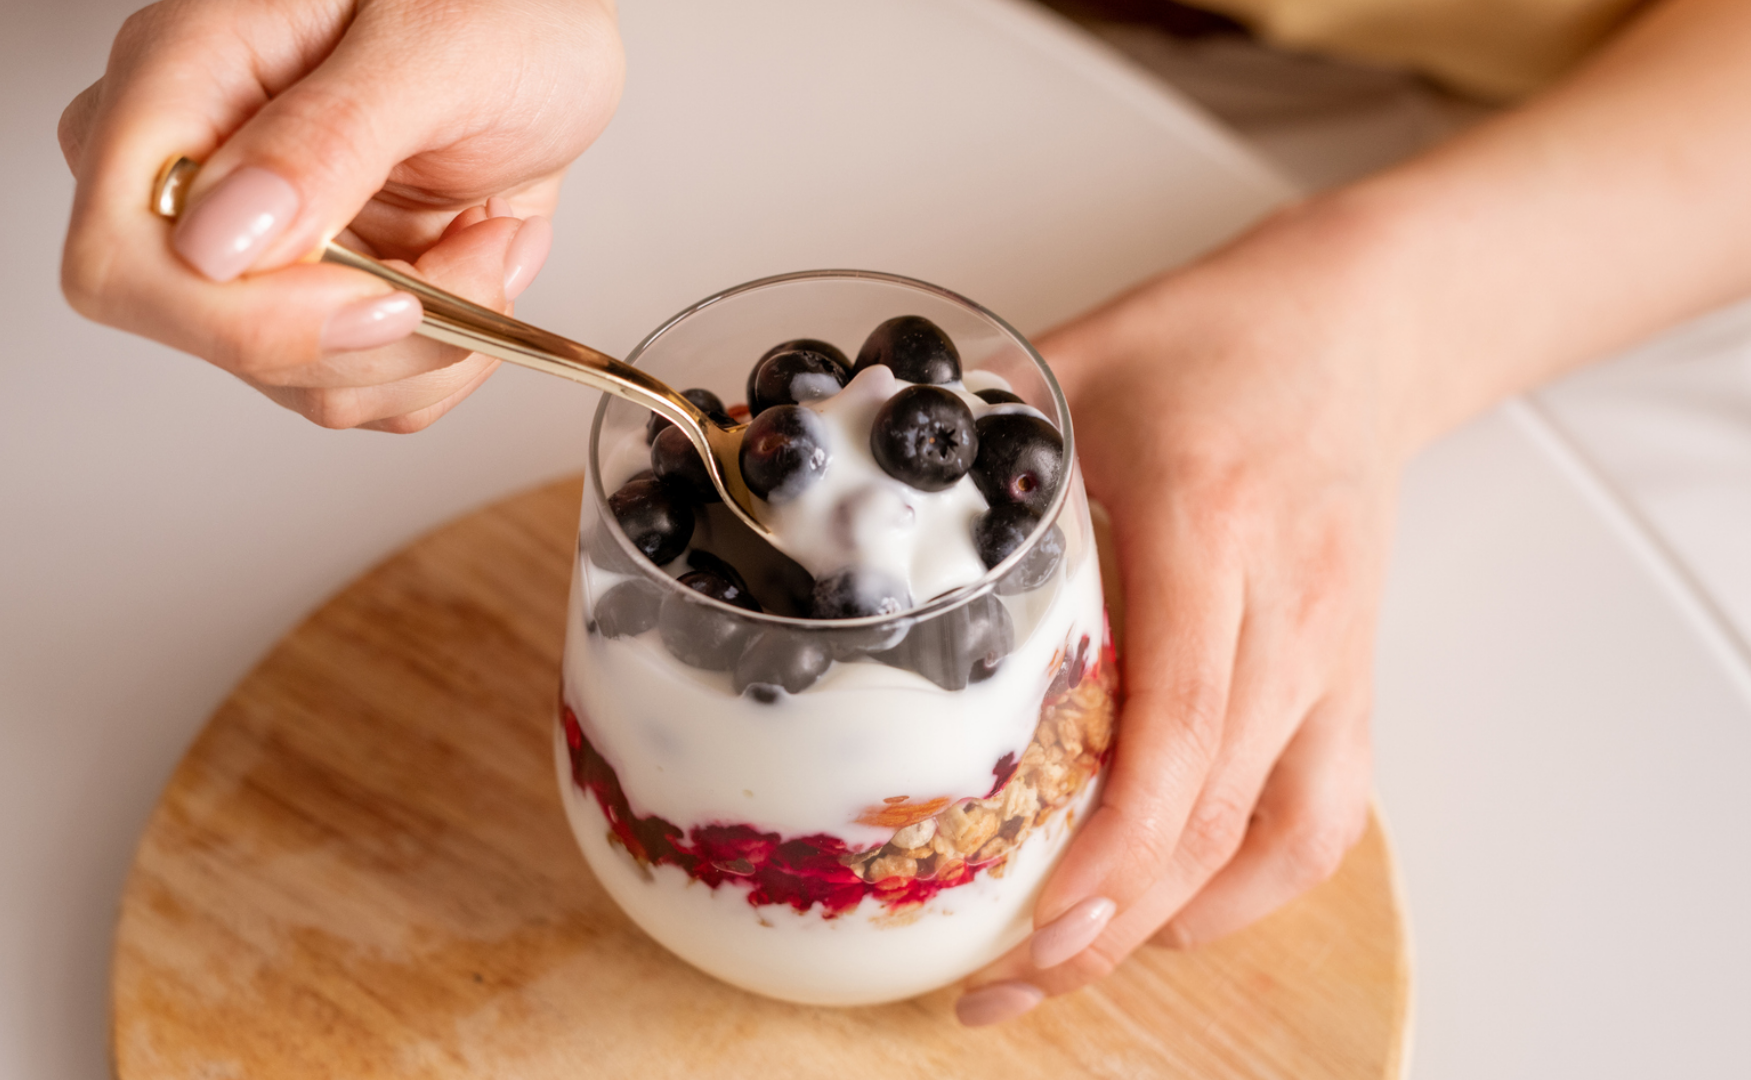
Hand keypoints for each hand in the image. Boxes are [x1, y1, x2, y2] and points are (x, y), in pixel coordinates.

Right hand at [58, 0, 622, 431]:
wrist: (549, 29)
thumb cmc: (499, 2)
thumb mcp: (438, 47)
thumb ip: (328, 135)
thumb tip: (216, 238)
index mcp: (181, 78)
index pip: (121, 263)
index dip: (246, 319)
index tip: (385, 298)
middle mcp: (199, 173)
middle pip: (219, 340)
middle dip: (378, 330)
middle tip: (481, 248)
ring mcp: (254, 248)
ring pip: (308, 381)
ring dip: (438, 335)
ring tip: (494, 228)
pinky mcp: (319, 296)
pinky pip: (367, 386)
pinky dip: (453, 346)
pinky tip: (482, 253)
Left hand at [956, 197, 1415, 1024]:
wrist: (1358, 327)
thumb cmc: (1215, 340)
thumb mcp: (1079, 361)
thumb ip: (968, 435)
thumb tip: (821, 481)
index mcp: (1212, 525)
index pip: (1183, 717)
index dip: (1113, 841)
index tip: (1031, 919)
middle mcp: (1290, 607)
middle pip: (1220, 805)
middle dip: (1110, 919)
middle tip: (998, 986)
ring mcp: (1336, 653)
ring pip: (1284, 834)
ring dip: (1176, 925)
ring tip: (1068, 970)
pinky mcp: (1355, 678)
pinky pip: (1325, 815)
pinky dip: (1249, 888)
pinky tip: (1170, 917)